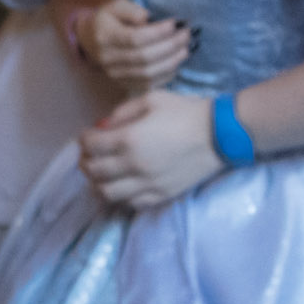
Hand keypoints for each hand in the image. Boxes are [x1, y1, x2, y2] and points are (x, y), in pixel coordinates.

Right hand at [72, 0, 191, 89]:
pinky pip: (148, 85)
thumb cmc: (108, 19)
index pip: (135, 38)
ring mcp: (115, 74)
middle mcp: (108, 58)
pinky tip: (175, 63)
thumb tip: (148, 19)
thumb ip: (132, 9)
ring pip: (147, 73)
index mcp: (105, 37)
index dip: (158, 33)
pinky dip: (165, 76)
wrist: (91, 39)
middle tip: (186, 35)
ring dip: (171, 62)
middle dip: (170, 46)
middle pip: (144, 57)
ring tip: (185, 49)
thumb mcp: (116, 5)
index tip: (174, 23)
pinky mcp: (123, 83)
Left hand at [78, 89, 222, 207]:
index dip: (84, 139)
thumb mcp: (151, 100)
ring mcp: (147, 184)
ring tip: (102, 173)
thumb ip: (122, 112)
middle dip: (86, 161)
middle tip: (90, 154)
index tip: (88, 135)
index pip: (90, 146)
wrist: (220, 134)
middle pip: (94, 171)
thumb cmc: (185, 112)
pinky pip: (130, 203)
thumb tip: (103, 126)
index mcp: (129, 139)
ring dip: (98, 183)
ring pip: (107, 193)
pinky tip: (122, 184)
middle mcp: (133, 165)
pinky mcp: (161, 196)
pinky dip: (120, 196)